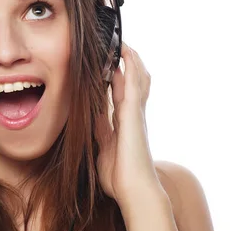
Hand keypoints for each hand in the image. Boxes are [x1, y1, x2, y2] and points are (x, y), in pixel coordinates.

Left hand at [95, 42, 163, 209]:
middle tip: (117, 44)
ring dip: (130, 58)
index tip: (109, 63)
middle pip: (134, 80)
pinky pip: (135, 82)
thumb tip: (93, 119)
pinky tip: (125, 51)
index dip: (118, 77)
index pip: (122, 93)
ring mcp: (136, 112)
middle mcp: (133, 114)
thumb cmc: (120, 177)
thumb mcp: (103, 149)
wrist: (134, 190)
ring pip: (137, 77)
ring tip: (122, 41)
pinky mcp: (134, 112)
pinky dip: (131, 65)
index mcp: (125, 123)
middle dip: (127, 62)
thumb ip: (100, 133)